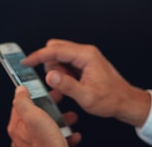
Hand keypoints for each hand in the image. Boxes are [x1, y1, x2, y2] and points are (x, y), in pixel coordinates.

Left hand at [8, 86, 81, 146]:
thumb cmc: (46, 146)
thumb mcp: (34, 117)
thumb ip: (24, 102)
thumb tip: (19, 90)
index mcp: (18, 127)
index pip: (21, 104)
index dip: (33, 93)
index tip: (43, 88)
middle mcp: (24, 138)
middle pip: (37, 115)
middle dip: (51, 107)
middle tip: (59, 100)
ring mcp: (36, 146)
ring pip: (48, 128)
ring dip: (61, 121)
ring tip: (71, 118)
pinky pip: (56, 141)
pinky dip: (65, 136)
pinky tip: (73, 135)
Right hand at [23, 39, 151, 126]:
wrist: (125, 101)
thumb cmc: (111, 99)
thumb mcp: (87, 96)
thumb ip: (67, 85)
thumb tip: (49, 75)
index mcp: (86, 56)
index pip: (56, 50)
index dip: (38, 56)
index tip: (25, 62)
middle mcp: (85, 52)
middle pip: (56, 50)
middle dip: (50, 66)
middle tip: (56, 83)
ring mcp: (85, 57)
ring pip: (59, 57)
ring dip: (57, 72)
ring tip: (67, 88)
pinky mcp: (84, 63)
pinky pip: (66, 64)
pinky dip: (62, 74)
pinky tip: (69, 87)